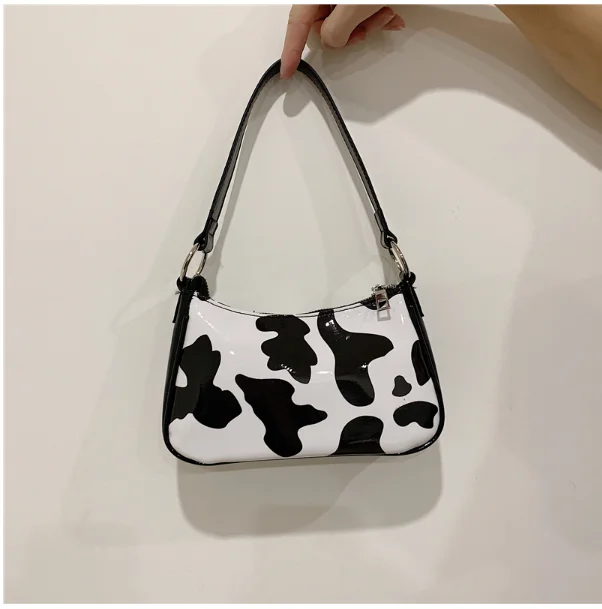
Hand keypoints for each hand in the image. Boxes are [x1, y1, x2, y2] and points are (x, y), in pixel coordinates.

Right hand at [281, 5, 404, 78]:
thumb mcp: (353, 7)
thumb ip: (335, 31)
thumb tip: (332, 42)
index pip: (296, 25)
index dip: (290, 51)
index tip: (286, 70)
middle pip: (325, 25)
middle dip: (349, 33)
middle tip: (366, 27)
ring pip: (347, 21)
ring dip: (369, 23)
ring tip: (385, 12)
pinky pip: (361, 11)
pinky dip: (377, 15)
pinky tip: (390, 12)